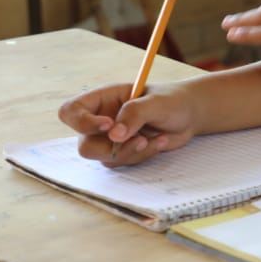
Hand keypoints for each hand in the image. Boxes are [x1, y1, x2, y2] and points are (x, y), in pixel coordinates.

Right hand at [57, 82, 197, 166]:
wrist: (189, 115)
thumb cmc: (171, 100)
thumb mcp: (156, 102)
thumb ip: (134, 114)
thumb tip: (114, 135)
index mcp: (102, 99)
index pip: (71, 112)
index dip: (81, 122)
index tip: (108, 125)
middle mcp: (101, 120)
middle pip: (84, 144)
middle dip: (110, 148)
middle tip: (138, 139)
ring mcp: (111, 138)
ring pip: (104, 157)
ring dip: (131, 152)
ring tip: (156, 138)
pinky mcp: (124, 151)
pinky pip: (123, 162)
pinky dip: (142, 155)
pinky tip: (161, 141)